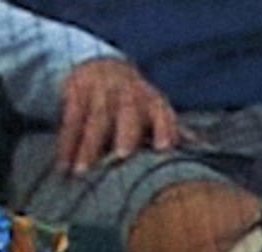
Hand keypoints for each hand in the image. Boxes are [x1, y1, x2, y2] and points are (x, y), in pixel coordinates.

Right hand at [56, 56, 182, 175]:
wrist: (100, 68)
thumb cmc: (134, 102)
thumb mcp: (153, 111)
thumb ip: (171, 130)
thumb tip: (199, 148)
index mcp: (151, 101)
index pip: (161, 113)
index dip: (163, 128)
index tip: (163, 148)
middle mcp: (128, 94)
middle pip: (127, 113)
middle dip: (125, 134)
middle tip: (122, 156)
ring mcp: (101, 92)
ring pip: (95, 120)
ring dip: (87, 147)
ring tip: (81, 172)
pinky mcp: (76, 94)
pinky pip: (70, 121)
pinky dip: (65, 145)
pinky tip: (62, 166)